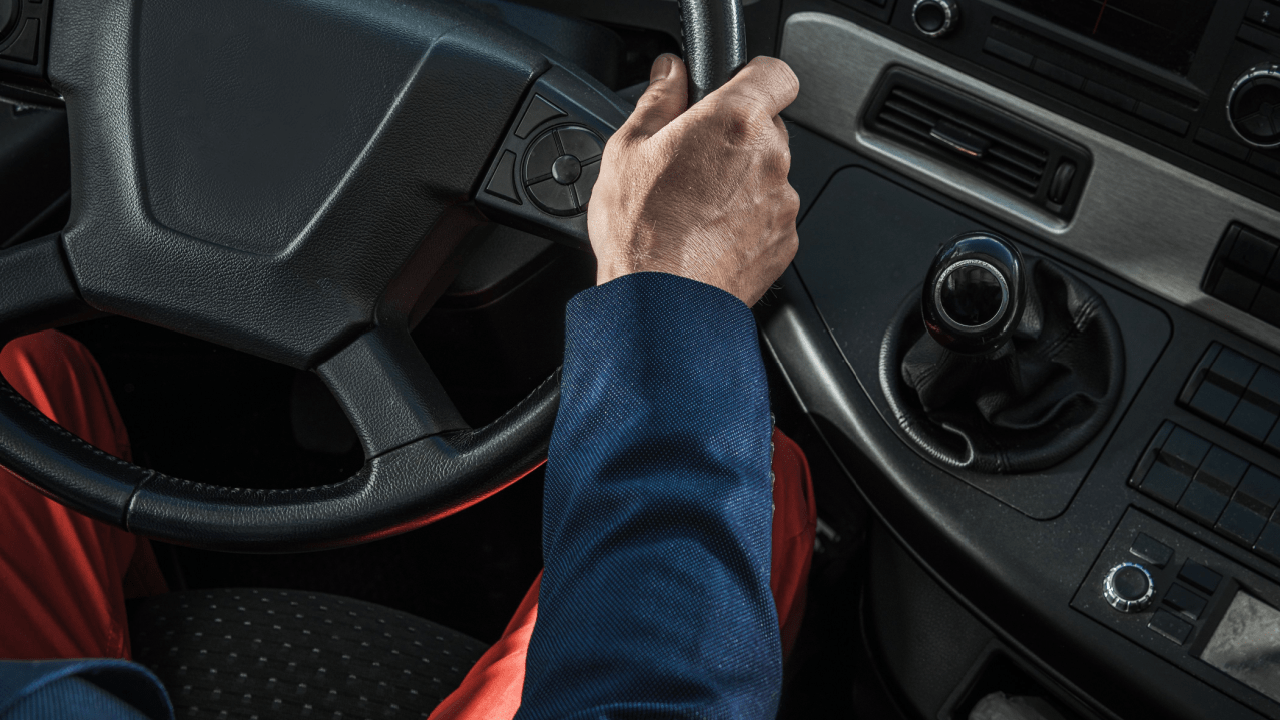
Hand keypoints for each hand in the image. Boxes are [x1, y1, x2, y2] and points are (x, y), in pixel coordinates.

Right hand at [587, 54, 800, 305]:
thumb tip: (670, 73)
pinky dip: (747, 221)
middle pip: (767, 128)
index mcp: (735, 122)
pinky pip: (769, 216)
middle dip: (735, 138)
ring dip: (741, 182)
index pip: (775, 73)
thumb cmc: (642, 232)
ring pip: (768, 175)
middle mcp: (770, 158)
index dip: (754, 78)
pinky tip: (708, 235)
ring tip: (695, 207)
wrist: (662, 305)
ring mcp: (782, 203)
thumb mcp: (628, 150)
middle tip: (692, 162)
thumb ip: (658, 100)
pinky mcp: (784, 241)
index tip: (734, 89)